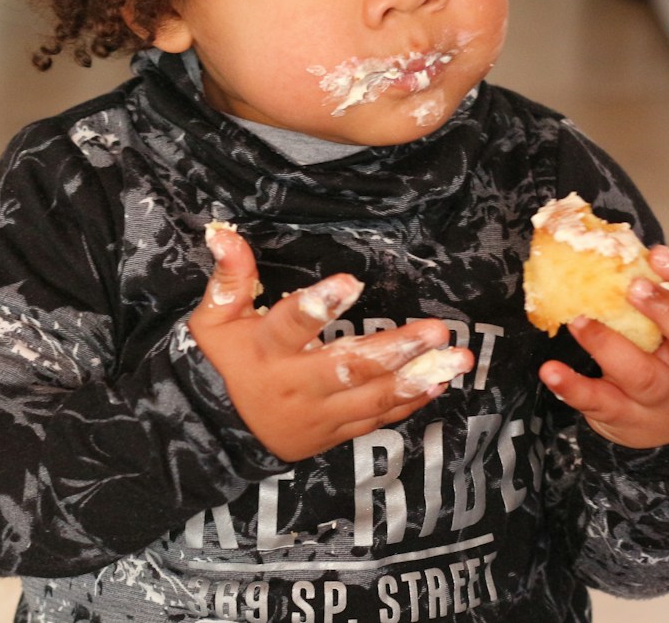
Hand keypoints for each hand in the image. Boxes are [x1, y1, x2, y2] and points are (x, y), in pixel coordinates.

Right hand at [188, 224, 468, 461]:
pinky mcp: (332, 434)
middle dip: (396, 348)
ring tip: (457, 359)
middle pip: (349, 367)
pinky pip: (374, 420)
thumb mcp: (213, 319)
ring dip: (418, 377)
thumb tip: (224, 233)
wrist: (211, 432)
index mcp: (264, 352)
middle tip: (438, 329)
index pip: (291, 325)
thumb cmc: (217, 363)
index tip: (352, 281)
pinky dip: (408, 403)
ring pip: (371, 398)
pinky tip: (438, 384)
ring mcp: (317, 415)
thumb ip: (229, 278)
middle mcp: (295, 386)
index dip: (320, 306)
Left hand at [539, 246, 668, 448]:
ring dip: (607, 344)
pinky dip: (572, 387)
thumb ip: (656, 293)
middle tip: (632, 286)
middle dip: (666, 310)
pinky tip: (550, 371)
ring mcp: (662, 397)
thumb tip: (607, 243)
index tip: (657, 253)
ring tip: (579, 320)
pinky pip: (599, 402)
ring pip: (642, 375)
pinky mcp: (625, 416)